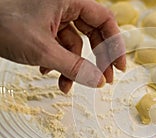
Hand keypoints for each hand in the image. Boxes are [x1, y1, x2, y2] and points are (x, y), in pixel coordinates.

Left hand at [0, 0, 125, 92]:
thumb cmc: (1, 24)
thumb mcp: (42, 49)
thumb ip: (73, 66)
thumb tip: (98, 81)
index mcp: (70, 0)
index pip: (105, 20)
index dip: (115, 44)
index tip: (119, 67)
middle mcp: (65, 6)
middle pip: (93, 33)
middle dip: (97, 60)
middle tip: (103, 80)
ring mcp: (54, 17)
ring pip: (75, 44)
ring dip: (72, 66)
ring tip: (65, 85)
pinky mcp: (45, 27)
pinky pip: (60, 46)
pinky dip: (58, 61)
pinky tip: (47, 71)